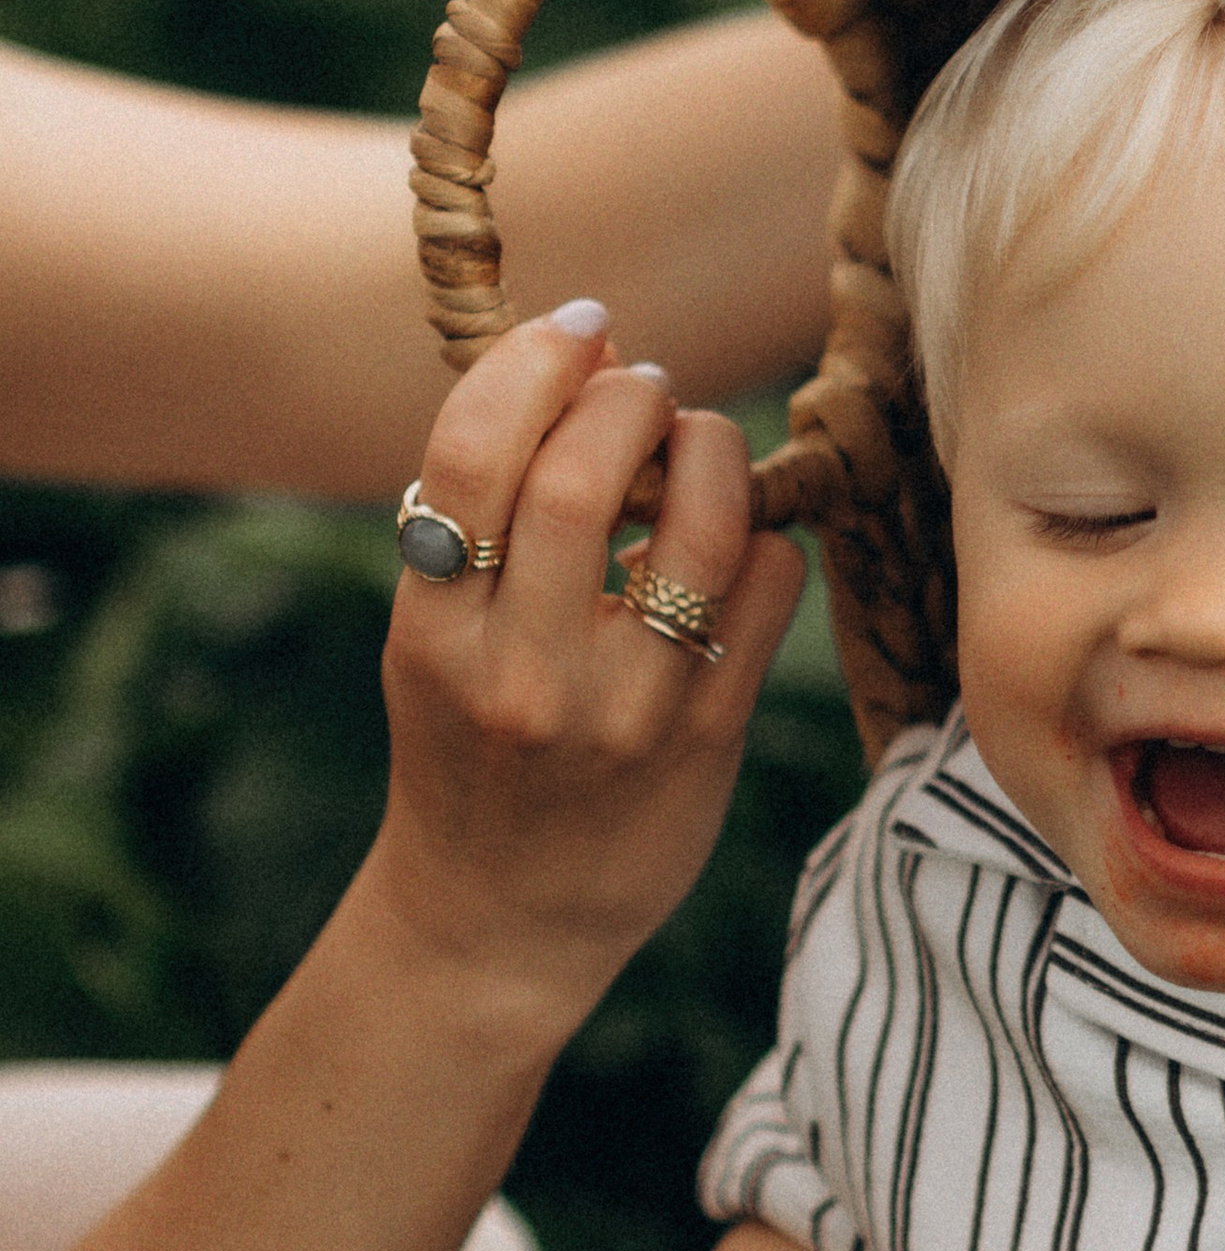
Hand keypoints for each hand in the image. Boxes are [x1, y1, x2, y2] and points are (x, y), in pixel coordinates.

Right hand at [352, 299, 805, 1053]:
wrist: (500, 921)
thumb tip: (590, 355)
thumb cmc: (473, 748)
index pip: (468, 460)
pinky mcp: (709, 736)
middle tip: (647, 388)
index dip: (532, 366)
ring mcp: (624, 710)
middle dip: (633, 397)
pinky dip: (760, 536)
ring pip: (699, 522)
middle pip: (585, 476)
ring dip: (712, 450)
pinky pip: (765, 583)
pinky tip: (731, 549)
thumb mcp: (439, 638)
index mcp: (433, 633)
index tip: (580, 329)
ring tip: (698, 449)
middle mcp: (521, 673)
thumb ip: (494, 511)